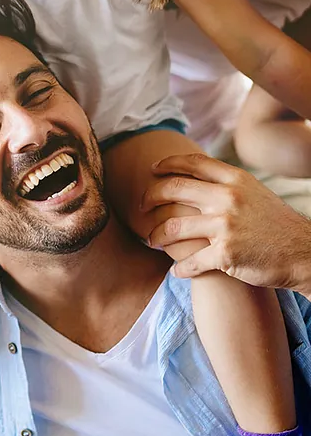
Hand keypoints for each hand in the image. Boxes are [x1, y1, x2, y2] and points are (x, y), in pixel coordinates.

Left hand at [142, 154, 310, 293]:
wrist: (304, 254)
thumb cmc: (276, 225)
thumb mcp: (254, 193)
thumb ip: (226, 184)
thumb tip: (195, 174)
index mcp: (235, 180)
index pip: (193, 164)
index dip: (168, 164)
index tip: (152, 170)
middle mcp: (228, 199)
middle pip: (174, 190)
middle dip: (149, 198)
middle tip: (141, 207)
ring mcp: (226, 226)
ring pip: (173, 228)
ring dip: (155, 237)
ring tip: (151, 241)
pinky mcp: (226, 254)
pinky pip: (189, 262)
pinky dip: (179, 269)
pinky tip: (175, 271)